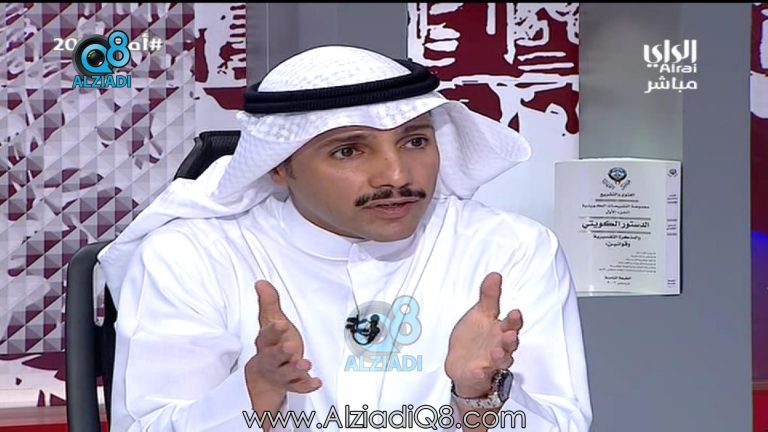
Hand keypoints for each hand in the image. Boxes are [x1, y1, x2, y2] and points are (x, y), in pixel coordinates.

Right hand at [245, 280, 321, 408]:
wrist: (264, 375)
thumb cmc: (272, 343)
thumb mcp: (270, 322)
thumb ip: (269, 303)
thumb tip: (261, 282)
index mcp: (266, 342)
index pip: (267, 336)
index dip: (274, 330)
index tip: (282, 324)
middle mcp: (271, 359)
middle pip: (274, 357)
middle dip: (281, 352)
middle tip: (290, 347)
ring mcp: (281, 372)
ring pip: (286, 373)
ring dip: (295, 369)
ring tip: (306, 364)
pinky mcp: (292, 383)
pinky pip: (299, 387)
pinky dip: (307, 385)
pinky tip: (317, 381)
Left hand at [444, 272, 522, 397]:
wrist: (463, 365)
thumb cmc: (476, 338)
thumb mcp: (480, 314)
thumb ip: (489, 296)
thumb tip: (495, 275)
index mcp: (500, 330)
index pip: (510, 323)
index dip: (514, 319)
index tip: (515, 311)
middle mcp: (499, 346)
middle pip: (510, 343)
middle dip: (511, 339)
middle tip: (510, 334)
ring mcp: (490, 361)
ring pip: (500, 360)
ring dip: (500, 355)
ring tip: (497, 351)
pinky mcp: (479, 374)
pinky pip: (481, 374)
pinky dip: (481, 373)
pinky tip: (479, 370)